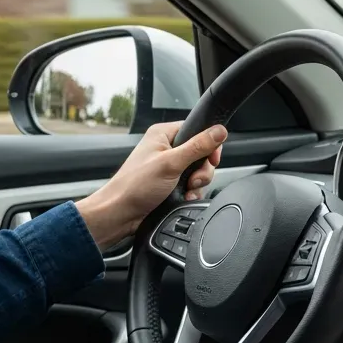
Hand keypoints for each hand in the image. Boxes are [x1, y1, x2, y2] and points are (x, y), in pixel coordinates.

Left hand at [76, 121, 227, 250]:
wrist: (123, 212)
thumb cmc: (136, 185)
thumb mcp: (171, 163)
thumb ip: (198, 146)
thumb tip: (219, 132)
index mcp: (163, 134)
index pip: (197, 130)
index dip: (208, 144)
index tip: (211, 159)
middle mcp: (166, 148)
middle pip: (201, 153)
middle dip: (202, 170)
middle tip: (193, 180)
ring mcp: (169, 167)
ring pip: (198, 171)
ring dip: (197, 184)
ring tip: (186, 191)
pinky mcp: (171, 183)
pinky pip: (192, 185)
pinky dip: (191, 193)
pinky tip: (184, 197)